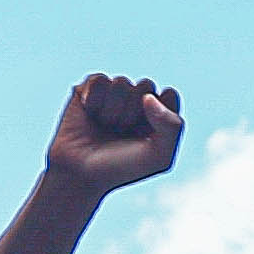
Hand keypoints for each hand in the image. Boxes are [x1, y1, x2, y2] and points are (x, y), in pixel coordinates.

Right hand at [48, 74, 183, 194]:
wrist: (81, 174)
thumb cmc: (122, 168)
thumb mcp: (159, 157)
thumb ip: (172, 126)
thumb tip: (148, 97)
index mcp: (158, 115)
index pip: (169, 95)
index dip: (158, 115)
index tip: (147, 137)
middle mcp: (137, 101)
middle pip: (146, 84)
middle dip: (133, 112)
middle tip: (121, 133)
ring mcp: (113, 94)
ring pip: (121, 82)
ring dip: (113, 110)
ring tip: (105, 126)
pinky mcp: (88, 89)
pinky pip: (99, 79)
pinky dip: (94, 99)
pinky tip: (90, 114)